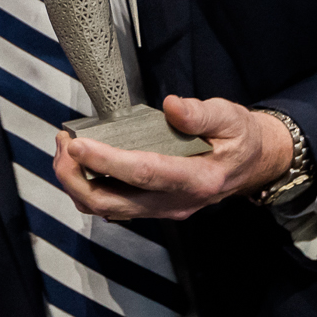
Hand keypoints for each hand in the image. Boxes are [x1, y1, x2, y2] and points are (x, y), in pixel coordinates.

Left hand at [54, 96, 293, 221]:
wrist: (253, 164)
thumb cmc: (240, 138)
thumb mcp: (230, 117)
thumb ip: (201, 113)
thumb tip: (172, 106)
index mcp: (198, 179)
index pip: (145, 174)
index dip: (107, 161)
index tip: (78, 145)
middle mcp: (177, 203)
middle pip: (114, 203)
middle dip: (77, 178)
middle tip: (63, 144)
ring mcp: (163, 210)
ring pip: (107, 209)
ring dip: (77, 184)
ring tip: (64, 149)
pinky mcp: (152, 208)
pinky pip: (112, 207)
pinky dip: (87, 188)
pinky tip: (79, 163)